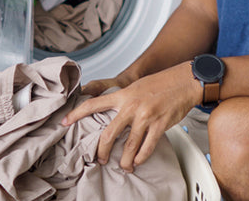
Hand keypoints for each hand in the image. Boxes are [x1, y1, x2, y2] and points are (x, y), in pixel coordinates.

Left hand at [62, 61, 200, 171]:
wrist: (184, 81)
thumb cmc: (160, 84)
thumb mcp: (135, 87)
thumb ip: (122, 99)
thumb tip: (109, 112)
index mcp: (123, 95)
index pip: (93, 104)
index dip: (76, 114)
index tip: (65, 122)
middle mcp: (131, 106)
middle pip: (109, 133)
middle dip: (102, 150)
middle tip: (100, 158)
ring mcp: (146, 116)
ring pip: (129, 145)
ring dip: (125, 160)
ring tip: (124, 166)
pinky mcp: (160, 124)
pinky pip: (147, 147)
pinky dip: (142, 157)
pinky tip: (139, 161)